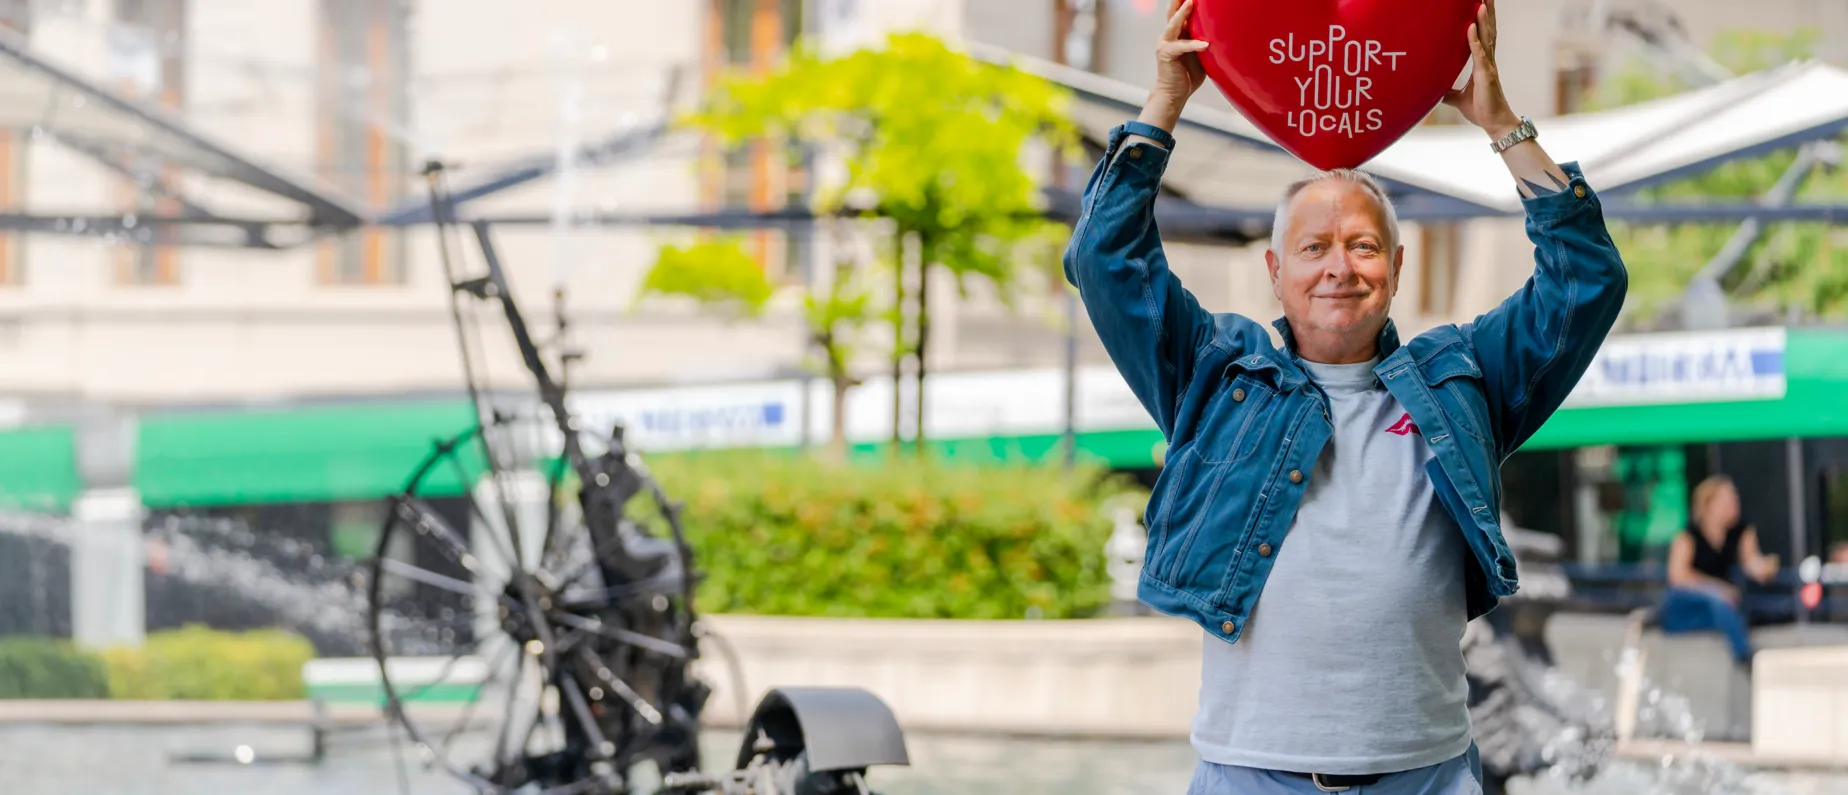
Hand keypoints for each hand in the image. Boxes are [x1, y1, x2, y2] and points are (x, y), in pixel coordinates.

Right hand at [1140, 0, 1209, 132]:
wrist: (1174, 94)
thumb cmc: (1189, 75)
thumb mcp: (1200, 54)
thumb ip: (1205, 41)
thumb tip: (1224, 32)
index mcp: (1177, 33)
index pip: (1182, 13)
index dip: (1187, 2)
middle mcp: (1169, 35)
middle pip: (1173, 12)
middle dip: (1179, 0)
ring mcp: (1165, 43)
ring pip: (1174, 23)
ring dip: (1182, 12)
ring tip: (1191, 3)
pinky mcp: (1166, 54)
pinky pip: (1182, 46)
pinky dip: (1194, 44)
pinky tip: (1205, 44)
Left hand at [1441, 0, 1521, 138]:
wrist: (1493, 123)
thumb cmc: (1481, 110)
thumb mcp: (1458, 99)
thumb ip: (1448, 92)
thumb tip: (1434, 91)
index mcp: (1482, 63)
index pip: (1483, 35)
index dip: (1482, 19)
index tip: (1480, 3)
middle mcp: (1487, 60)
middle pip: (1488, 30)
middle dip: (1487, 12)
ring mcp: (1488, 66)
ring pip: (1486, 37)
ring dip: (1483, 19)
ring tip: (1481, 2)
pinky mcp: (1486, 75)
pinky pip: (1479, 54)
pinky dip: (1474, 40)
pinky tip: (1471, 27)